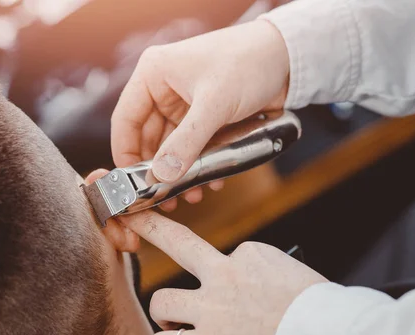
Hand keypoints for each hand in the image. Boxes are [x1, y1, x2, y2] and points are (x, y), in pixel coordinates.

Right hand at [111, 20, 289, 210]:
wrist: (290, 57)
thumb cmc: (249, 62)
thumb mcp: (215, 105)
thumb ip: (187, 143)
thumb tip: (162, 176)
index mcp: (153, 74)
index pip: (125, 120)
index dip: (126, 154)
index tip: (134, 184)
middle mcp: (163, 88)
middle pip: (147, 138)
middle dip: (159, 170)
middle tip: (166, 197)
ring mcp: (183, 103)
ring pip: (171, 146)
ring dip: (180, 172)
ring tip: (192, 194)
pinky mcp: (202, 115)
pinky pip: (192, 146)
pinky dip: (198, 164)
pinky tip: (212, 180)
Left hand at [120, 212, 326, 334]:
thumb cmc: (325, 313)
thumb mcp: (295, 277)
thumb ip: (268, 277)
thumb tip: (263, 291)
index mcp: (250, 254)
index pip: (226, 256)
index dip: (227, 273)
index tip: (238, 288)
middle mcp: (224, 274)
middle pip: (177, 241)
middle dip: (151, 226)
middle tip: (134, 218)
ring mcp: (211, 308)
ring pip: (162, 298)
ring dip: (164, 312)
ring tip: (172, 324)